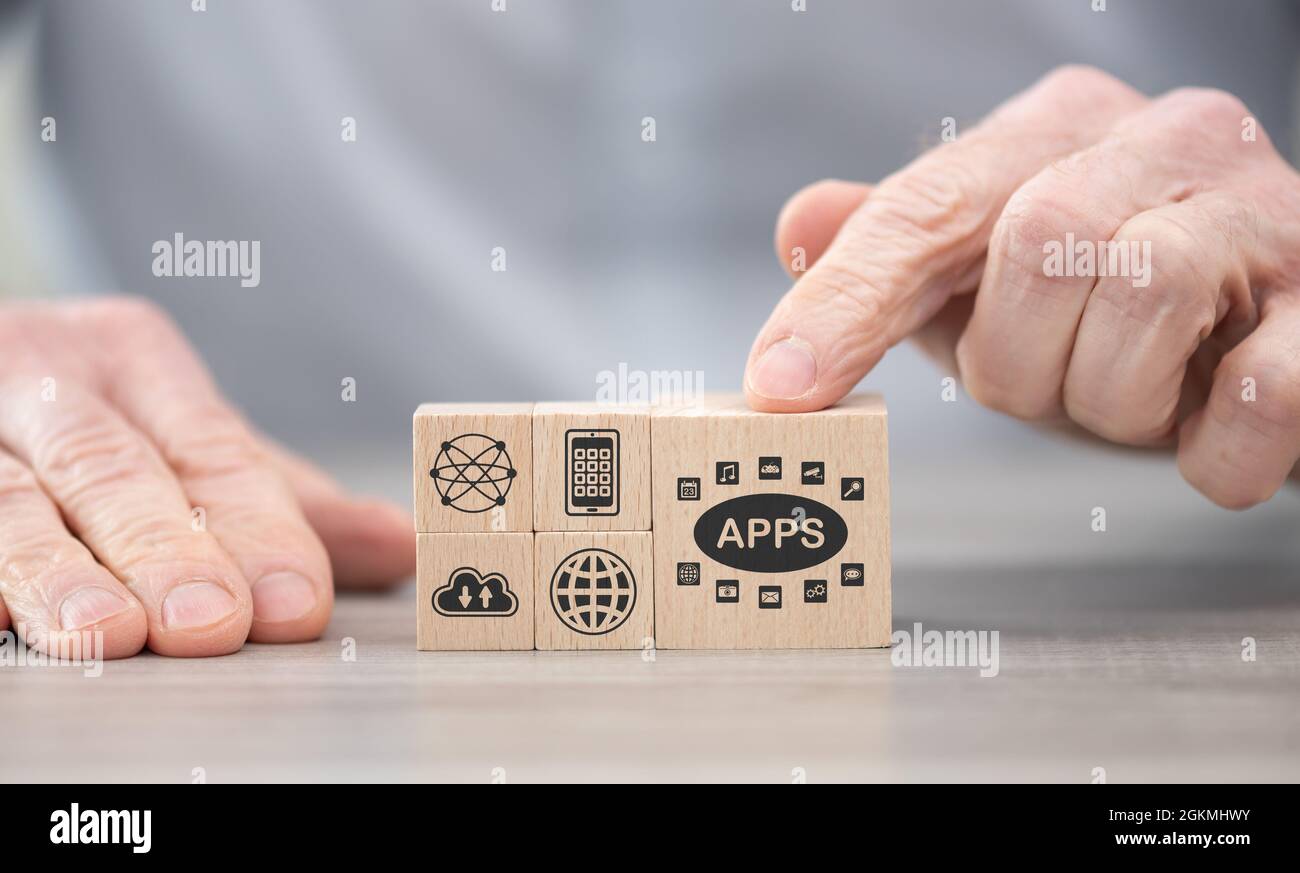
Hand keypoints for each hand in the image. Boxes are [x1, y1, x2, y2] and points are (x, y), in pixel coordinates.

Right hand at [0, 297, 413, 658]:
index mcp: (137, 360)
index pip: (212, 447)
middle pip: (113, 467)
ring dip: (58, 571)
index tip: (296, 602)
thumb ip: (285, 500)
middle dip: (164, 548)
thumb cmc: (100, 415)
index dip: (256, 527)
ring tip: (105, 635)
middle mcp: (50, 378)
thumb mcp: (189, 439)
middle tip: (209, 622)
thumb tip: (406, 546)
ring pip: (11, 497)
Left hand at [746, 66, 1299, 508]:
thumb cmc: (1112, 316)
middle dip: (1017, 358)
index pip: (925, 206)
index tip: (779, 390)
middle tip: (1048, 386)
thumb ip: (898, 252)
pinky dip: (1210, 451)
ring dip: (1114, 398)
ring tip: (1136, 399)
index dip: (845, 301)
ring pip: (1147, 296)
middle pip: (1036, 242)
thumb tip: (800, 226)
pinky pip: (1259, 391)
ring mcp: (1266, 211)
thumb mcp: (988, 283)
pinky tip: (1207, 437)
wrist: (1276, 342)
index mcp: (1060, 129)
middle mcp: (1167, 139)